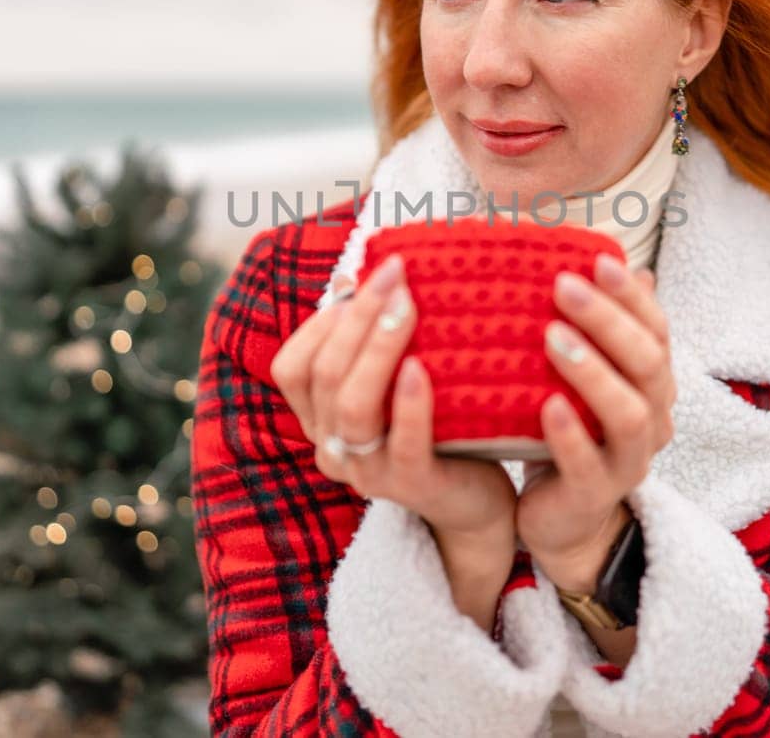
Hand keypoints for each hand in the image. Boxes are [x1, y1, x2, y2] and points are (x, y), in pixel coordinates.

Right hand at [269, 254, 517, 549]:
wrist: (477, 498)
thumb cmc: (436, 426)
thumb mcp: (397, 379)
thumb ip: (372, 338)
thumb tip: (356, 272)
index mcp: (320, 419)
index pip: (292, 367)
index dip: (322, 320)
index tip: (363, 277)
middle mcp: (333, 447)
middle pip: (324, 375)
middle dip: (359, 315)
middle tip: (395, 272)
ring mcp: (369, 472)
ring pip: (352, 407)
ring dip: (378, 348)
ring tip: (408, 305)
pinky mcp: (412, 487)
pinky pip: (403, 445)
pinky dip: (409, 403)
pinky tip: (421, 367)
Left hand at [516, 254, 675, 589]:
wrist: (565, 519)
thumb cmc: (570, 430)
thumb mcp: (582, 375)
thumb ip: (594, 327)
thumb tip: (596, 254)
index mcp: (652, 383)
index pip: (656, 330)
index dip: (632, 295)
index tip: (597, 258)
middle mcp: (652, 418)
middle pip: (647, 362)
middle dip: (608, 320)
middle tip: (563, 284)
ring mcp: (629, 460)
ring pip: (628, 412)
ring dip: (593, 371)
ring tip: (551, 336)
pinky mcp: (596, 494)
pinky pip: (589, 463)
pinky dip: (569, 432)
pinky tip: (546, 405)